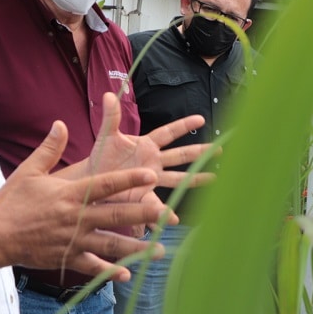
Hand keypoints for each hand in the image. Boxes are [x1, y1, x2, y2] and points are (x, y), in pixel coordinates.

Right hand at [0, 118, 166, 281]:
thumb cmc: (11, 201)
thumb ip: (49, 149)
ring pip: (111, 244)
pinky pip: (92, 266)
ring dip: (137, 248)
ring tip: (159, 249)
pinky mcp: (67, 258)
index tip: (151, 175)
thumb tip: (60, 123)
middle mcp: (76, 218)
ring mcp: (73, 240)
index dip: (129, 179)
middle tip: (168, 214)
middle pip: (116, 215)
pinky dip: (109, 272)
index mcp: (69, 194)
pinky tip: (127, 274)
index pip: (105, 185)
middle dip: (144, 214)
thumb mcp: (29, 171)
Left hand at [81, 92, 215, 200]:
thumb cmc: (101, 157)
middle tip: (220, 149)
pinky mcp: (144, 196)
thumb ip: (111, 117)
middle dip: (200, 152)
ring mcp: (152, 179)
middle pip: (181, 155)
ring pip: (178, 178)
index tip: (201, 118)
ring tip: (215, 179)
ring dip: (196, 179)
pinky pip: (156, 204)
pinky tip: (174, 219)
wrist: (91, 180)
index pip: (168, 133)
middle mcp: (154, 162)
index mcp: (146, 145)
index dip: (183, 126)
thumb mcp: (107, 136)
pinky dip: (165, 212)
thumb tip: (110, 94)